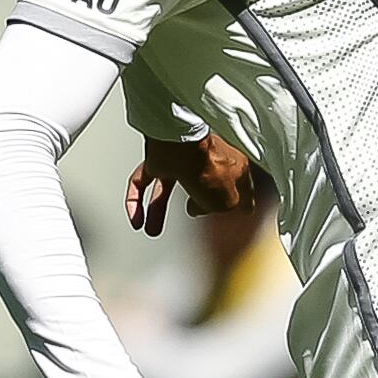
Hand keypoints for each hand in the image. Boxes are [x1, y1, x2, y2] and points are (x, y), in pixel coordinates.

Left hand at [125, 135, 259, 236]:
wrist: (183, 148)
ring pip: (166, 188)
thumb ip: (222, 209)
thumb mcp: (229, 202)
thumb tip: (199, 208)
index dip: (240, 200)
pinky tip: (136, 218)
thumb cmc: (210, 169)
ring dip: (157, 210)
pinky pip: (143, 181)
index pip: (239, 185)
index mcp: (232, 165)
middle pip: (200, 186)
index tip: (242, 211)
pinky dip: (137, 200)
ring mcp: (179, 158)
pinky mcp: (156, 158)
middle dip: (194, 205)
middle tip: (192, 213)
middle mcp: (206, 159)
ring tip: (152, 230)